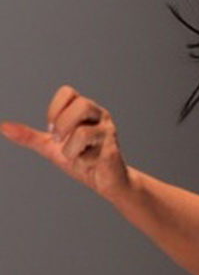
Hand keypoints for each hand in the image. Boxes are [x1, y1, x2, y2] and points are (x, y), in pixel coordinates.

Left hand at [1, 85, 129, 199]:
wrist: (105, 182)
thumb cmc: (83, 161)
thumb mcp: (51, 148)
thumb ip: (30, 137)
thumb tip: (4, 127)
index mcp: (86, 111)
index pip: (68, 92)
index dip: (54, 109)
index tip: (52, 129)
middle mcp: (100, 116)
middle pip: (81, 103)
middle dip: (62, 123)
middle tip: (59, 140)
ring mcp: (108, 130)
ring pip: (82, 126)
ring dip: (68, 143)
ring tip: (74, 153)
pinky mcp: (111, 147)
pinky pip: (87, 144)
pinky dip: (78, 155)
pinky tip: (86, 161)